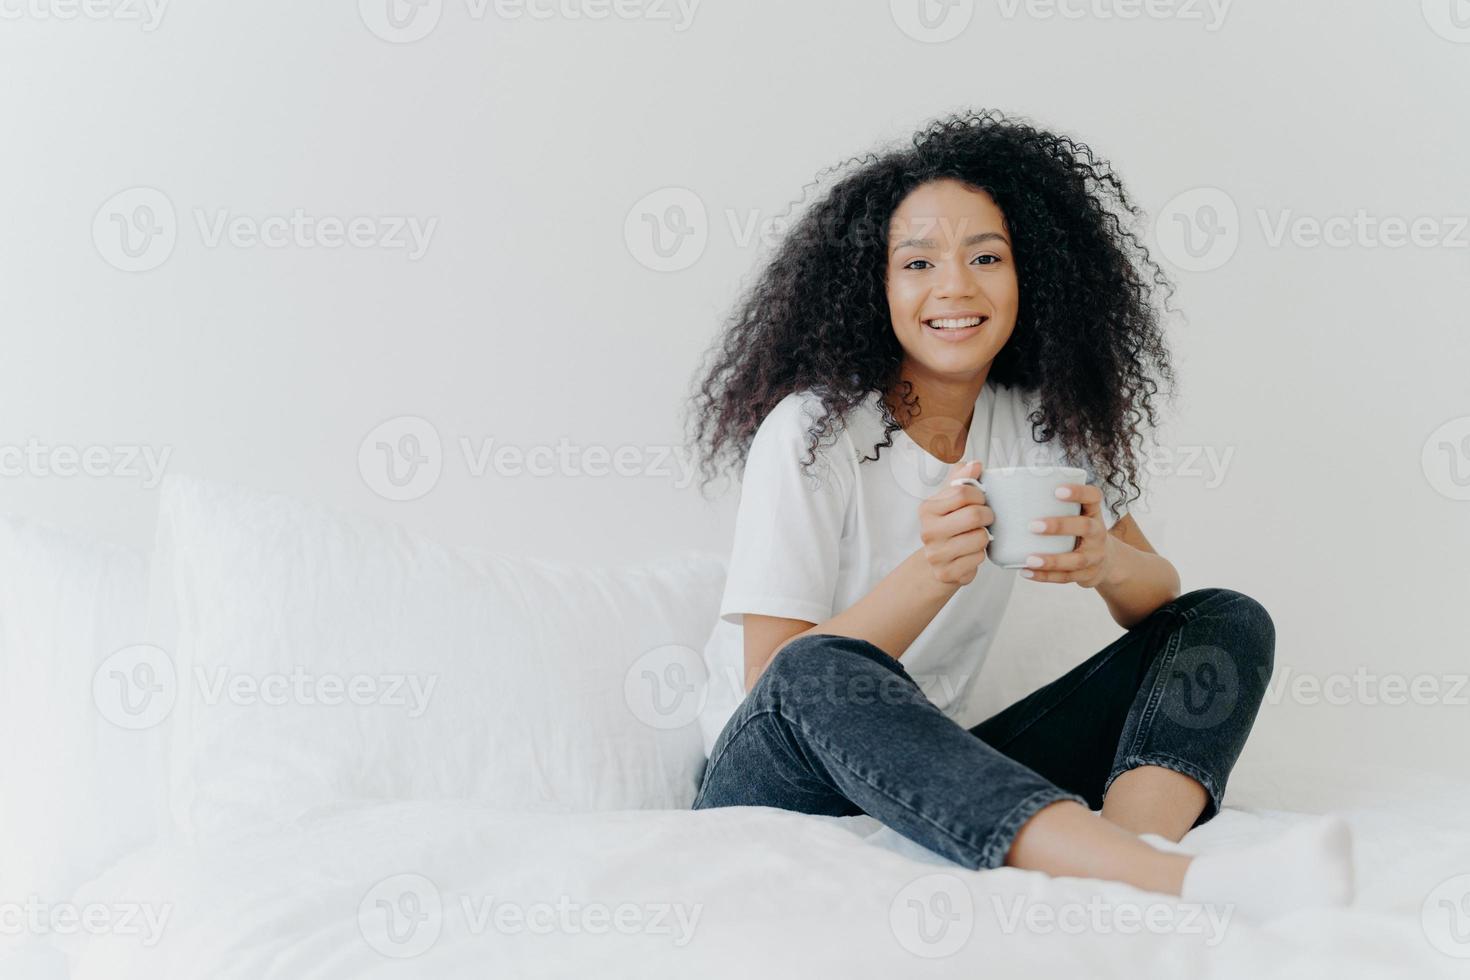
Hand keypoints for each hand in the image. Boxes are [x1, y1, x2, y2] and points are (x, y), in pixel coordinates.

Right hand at [918, 460, 994, 585]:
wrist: (937, 561)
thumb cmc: (948, 526)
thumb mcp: (951, 499)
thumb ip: (962, 479)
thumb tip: (975, 464)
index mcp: (927, 509)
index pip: (964, 492)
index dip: (980, 495)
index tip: (979, 501)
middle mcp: (928, 531)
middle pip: (974, 515)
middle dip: (987, 516)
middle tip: (985, 519)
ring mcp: (936, 554)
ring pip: (980, 538)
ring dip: (984, 536)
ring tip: (976, 535)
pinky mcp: (947, 572)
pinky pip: (978, 558)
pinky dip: (979, 555)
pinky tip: (970, 552)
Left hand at [1020, 482, 1115, 588]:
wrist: (1107, 561)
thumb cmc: (1079, 532)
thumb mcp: (1077, 515)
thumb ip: (1053, 506)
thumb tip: (1006, 494)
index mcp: (1093, 512)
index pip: (1092, 497)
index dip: (1078, 492)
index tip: (1057, 490)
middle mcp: (1098, 533)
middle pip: (1085, 527)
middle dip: (1059, 526)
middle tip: (1033, 526)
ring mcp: (1095, 555)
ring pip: (1076, 559)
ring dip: (1052, 560)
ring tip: (1030, 559)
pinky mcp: (1087, 574)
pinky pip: (1066, 577)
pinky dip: (1045, 576)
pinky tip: (1027, 572)